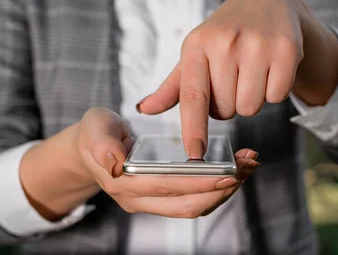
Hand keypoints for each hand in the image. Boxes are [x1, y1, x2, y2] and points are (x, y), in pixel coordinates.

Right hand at [78, 107, 259, 217]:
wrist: (89, 149)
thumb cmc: (96, 133)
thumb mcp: (95, 129)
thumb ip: (102, 144)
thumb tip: (115, 163)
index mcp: (124, 182)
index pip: (168, 186)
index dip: (200, 182)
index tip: (229, 171)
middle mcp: (138, 199)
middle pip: (187, 204)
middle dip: (222, 188)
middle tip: (248, 166)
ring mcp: (150, 203)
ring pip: (193, 207)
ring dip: (224, 190)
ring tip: (248, 167)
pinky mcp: (161, 199)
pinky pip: (192, 201)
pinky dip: (216, 189)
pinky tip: (233, 171)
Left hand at [136, 0, 337, 157]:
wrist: (266, 3)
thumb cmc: (223, 35)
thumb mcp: (195, 53)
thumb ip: (173, 86)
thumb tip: (143, 109)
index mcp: (196, 45)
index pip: (193, 95)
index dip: (194, 128)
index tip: (195, 154)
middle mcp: (225, 42)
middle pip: (225, 109)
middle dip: (228, 103)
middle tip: (232, 77)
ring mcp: (258, 44)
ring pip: (251, 107)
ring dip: (251, 99)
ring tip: (250, 72)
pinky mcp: (287, 48)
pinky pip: (277, 96)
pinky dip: (274, 90)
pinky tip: (270, 68)